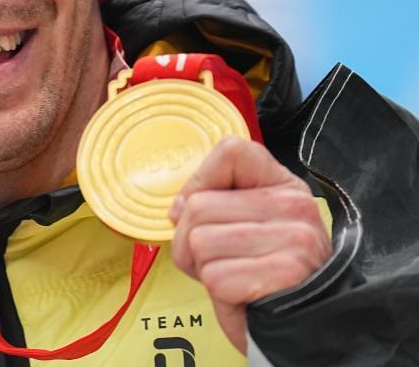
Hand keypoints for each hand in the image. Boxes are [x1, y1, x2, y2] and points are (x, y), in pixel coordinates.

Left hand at [168, 136, 330, 353]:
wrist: (305, 330)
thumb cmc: (268, 279)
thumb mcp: (248, 227)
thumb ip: (216, 203)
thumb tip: (177, 208)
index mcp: (285, 187)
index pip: (231, 151)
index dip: (200, 181)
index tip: (201, 208)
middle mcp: (294, 207)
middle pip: (199, 205)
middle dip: (191, 241)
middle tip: (221, 261)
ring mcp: (293, 240)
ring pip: (200, 240)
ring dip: (203, 268)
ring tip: (233, 278)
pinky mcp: (282, 275)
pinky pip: (213, 276)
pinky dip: (218, 292)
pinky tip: (243, 295)